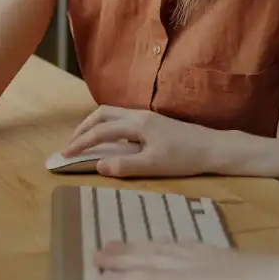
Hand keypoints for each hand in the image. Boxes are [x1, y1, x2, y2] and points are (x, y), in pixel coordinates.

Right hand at [61, 106, 230, 177]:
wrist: (213, 148)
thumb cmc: (185, 158)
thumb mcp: (154, 166)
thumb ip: (125, 165)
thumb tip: (98, 165)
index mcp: (137, 124)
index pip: (101, 131)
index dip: (81, 142)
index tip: (65, 154)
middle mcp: (139, 115)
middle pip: (102, 113)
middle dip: (83, 127)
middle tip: (71, 144)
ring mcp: (147, 116)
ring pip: (112, 114)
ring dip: (95, 125)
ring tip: (85, 141)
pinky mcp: (153, 122)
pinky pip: (122, 118)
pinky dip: (108, 126)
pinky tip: (110, 141)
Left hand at [96, 241, 278, 279]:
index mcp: (216, 256)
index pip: (178, 248)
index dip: (155, 248)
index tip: (139, 245)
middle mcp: (199, 256)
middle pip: (156, 249)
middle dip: (130, 249)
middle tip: (106, 247)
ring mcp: (192, 268)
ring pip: (146, 261)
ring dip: (120, 260)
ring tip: (97, 260)